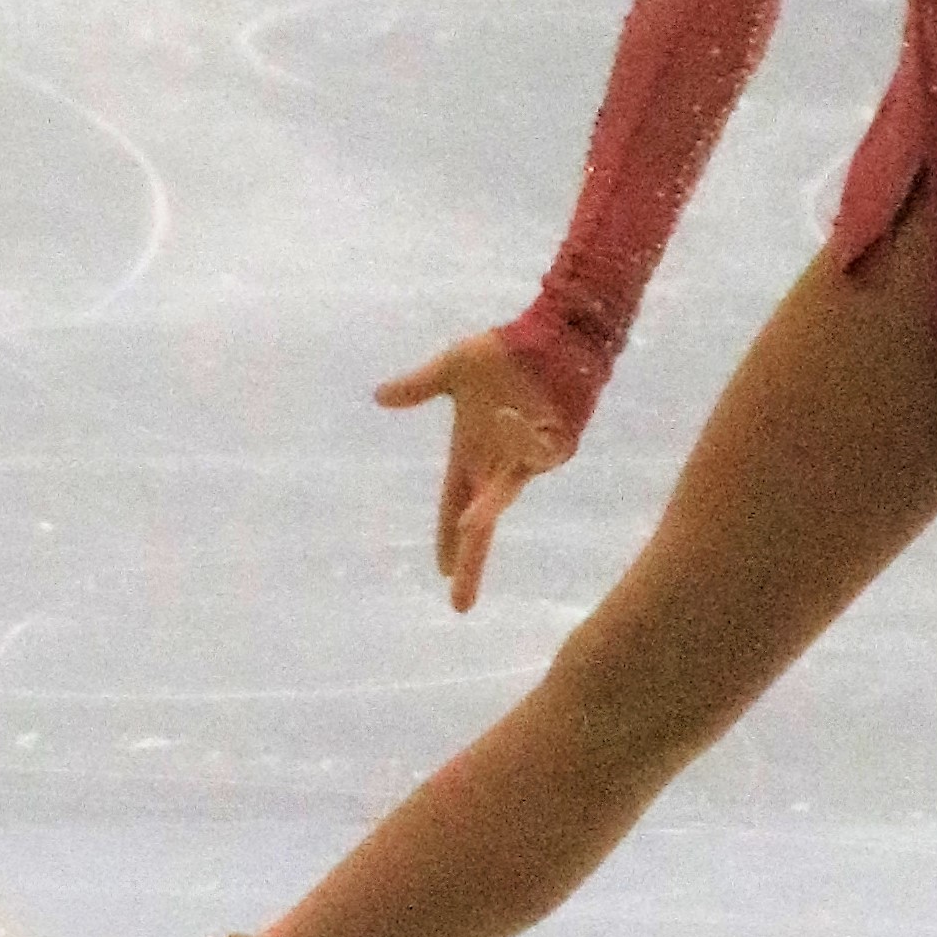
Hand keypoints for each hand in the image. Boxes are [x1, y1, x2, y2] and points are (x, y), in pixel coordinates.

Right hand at [374, 333, 574, 612]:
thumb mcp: (453, 369)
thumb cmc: (506, 353)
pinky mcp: (557, 442)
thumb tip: (379, 396)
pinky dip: (522, 441)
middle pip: (481, 524)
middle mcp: (500, 462)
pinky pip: (537, 453)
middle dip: (472, 562)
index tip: (440, 572)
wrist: (553, 332)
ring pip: (506, 495)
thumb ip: (419, 387)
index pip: (454, 504)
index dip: (448, 540)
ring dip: (488, 510)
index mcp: (473, 451)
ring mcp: (529, 456)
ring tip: (469, 530)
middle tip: (461, 603)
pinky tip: (510, 418)